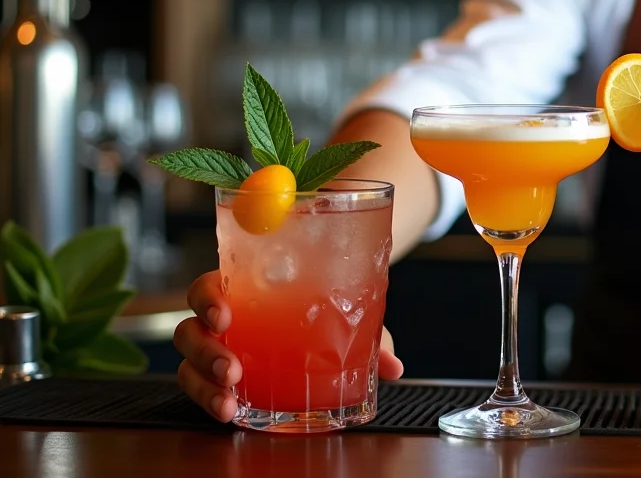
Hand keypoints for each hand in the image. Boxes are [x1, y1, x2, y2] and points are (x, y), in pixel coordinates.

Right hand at [173, 271, 405, 421]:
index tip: (224, 315)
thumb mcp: (348, 318)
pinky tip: (229, 412)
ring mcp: (217, 351)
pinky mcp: (220, 381)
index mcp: (244, 289)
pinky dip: (211, 401)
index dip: (208, 299)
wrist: (329, 328)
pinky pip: (202, 390)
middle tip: (232, 369)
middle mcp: (222, 321)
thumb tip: (393, 366)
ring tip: (229, 399)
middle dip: (206, 351)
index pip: (209, 286)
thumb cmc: (326, 313)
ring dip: (204, 382)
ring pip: (188, 364)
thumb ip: (370, 338)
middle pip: (189, 329)